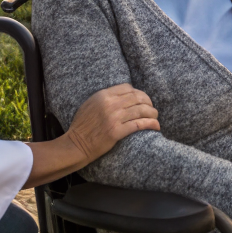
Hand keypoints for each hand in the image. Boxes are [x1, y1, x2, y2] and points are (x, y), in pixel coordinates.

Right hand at [24, 84, 157, 188]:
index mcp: (103, 95)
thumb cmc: (82, 125)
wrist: (76, 144)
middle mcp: (110, 104)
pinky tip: (156, 126)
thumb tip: (123, 93)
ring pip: (141, 110)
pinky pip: (139, 124)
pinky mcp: (117, 132)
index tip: (141, 99)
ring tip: (155, 117)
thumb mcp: (90, 104)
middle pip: (137, 97)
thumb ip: (105, 97)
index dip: (137, 92)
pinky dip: (150, 124)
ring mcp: (114, 118)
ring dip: (152, 113)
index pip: (128, 88)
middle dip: (148, 102)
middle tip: (151, 108)